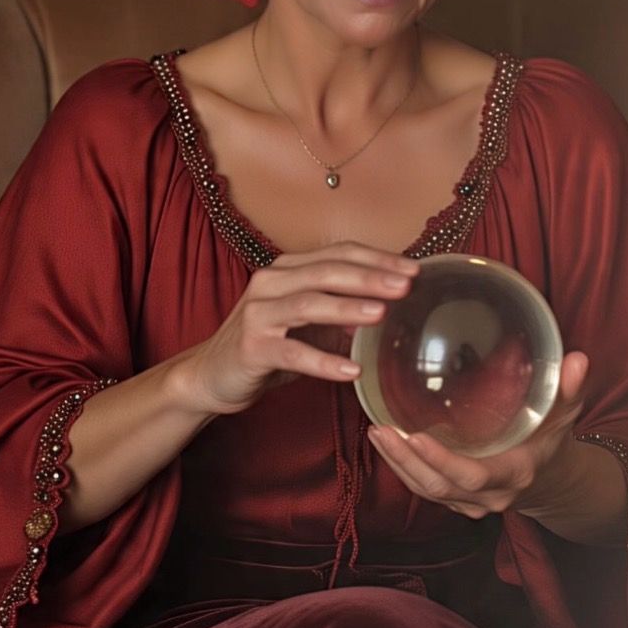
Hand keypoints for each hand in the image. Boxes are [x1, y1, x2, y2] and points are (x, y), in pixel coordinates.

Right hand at [184, 242, 419, 415]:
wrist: (212, 374)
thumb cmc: (268, 344)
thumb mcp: (308, 324)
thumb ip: (342, 314)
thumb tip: (391, 309)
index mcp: (288, 269)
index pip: (338, 253)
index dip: (377, 258)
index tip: (415, 269)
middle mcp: (271, 282)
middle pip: (326, 271)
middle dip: (369, 277)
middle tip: (406, 286)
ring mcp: (258, 312)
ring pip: (308, 303)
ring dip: (347, 308)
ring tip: (381, 314)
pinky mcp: (251, 347)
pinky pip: (293, 353)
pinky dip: (324, 361)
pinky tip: (353, 370)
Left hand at [366, 351, 589, 520]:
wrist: (552, 481)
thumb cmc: (552, 440)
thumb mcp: (564, 414)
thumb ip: (568, 388)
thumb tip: (578, 359)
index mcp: (513, 474)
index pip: (472, 475)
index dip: (442, 461)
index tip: (416, 436)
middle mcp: (488, 495)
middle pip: (438, 486)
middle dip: (406, 460)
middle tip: (380, 430)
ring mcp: (470, 502)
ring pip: (426, 490)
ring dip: (397, 464)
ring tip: (375, 432)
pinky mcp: (456, 499)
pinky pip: (424, 488)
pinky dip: (402, 467)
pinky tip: (385, 441)